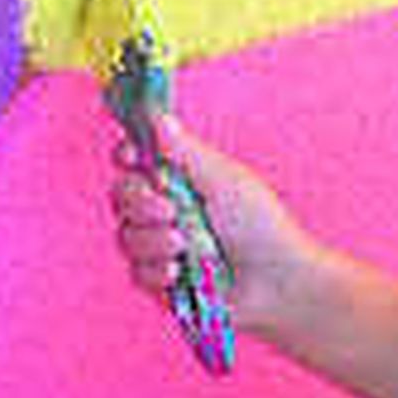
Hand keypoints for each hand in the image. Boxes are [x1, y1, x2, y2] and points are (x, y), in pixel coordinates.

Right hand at [109, 112, 313, 324]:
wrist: (276, 280)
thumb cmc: (260, 224)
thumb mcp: (224, 180)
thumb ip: (186, 153)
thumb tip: (159, 116)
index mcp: (181, 180)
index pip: (135, 160)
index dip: (127, 156)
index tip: (131, 157)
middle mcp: (166, 210)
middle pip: (122, 196)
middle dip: (140, 202)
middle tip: (169, 210)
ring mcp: (162, 246)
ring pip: (126, 236)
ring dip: (155, 240)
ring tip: (186, 245)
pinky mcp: (161, 282)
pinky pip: (137, 272)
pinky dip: (158, 271)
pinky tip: (181, 273)